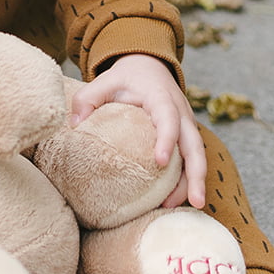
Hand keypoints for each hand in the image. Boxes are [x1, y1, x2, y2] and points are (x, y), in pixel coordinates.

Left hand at [69, 53, 206, 209]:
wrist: (149, 67)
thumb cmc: (126, 77)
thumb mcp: (105, 80)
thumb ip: (86, 98)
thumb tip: (75, 125)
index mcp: (161, 98)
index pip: (168, 118)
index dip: (167, 139)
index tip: (160, 161)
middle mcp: (181, 113)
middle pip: (195, 145)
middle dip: (196, 174)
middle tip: (195, 201)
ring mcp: (186, 126)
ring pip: (198, 156)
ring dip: (195, 182)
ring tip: (191, 206)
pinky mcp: (185, 136)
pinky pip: (191, 160)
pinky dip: (187, 179)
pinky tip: (177, 200)